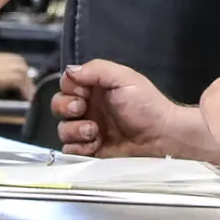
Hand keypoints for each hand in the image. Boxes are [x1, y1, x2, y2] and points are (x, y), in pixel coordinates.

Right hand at [53, 60, 176, 157]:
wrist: (161, 137)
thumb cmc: (147, 105)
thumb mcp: (124, 78)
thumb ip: (96, 70)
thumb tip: (70, 70)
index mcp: (96, 88)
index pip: (67, 83)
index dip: (70, 88)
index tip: (82, 92)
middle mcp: (90, 107)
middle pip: (59, 105)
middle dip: (66, 107)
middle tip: (81, 109)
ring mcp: (88, 130)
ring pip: (62, 128)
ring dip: (74, 129)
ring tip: (94, 131)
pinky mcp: (90, 150)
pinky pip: (70, 149)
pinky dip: (78, 147)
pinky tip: (94, 144)